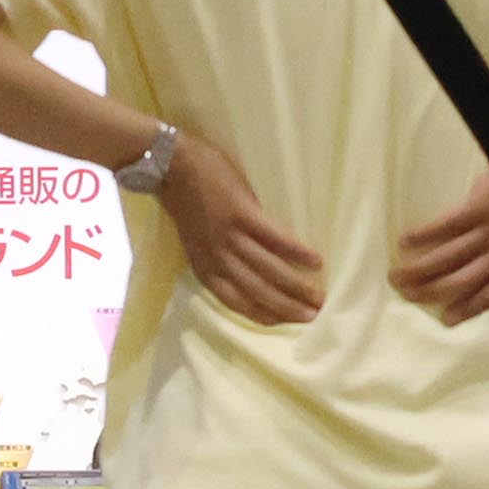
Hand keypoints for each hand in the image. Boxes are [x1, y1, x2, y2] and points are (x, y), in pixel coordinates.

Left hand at [157, 130, 324, 326]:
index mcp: (205, 267)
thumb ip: (220, 256)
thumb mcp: (196, 239)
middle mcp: (217, 258)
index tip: (288, 325)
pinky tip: (316, 261)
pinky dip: (296, 251)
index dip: (264, 316)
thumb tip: (252, 268)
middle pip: (258, 292)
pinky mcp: (242, 214)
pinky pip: (274, 238)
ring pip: (269, 270)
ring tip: (320, 297)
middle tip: (315, 317)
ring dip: (297, 286)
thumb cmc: (184, 199)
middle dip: (288, 308)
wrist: (168, 164)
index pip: (237, 302)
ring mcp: (230, 236)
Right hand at [393, 138, 488, 324]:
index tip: (445, 319)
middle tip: (406, 296)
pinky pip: (445, 227)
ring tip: (396, 276)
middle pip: (462, 282)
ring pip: (449, 258)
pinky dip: (423, 235)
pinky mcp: (476, 209)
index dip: (467, 309)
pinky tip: (403, 241)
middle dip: (431, 292)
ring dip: (419, 269)